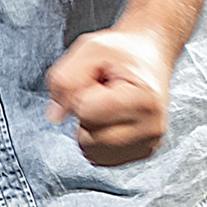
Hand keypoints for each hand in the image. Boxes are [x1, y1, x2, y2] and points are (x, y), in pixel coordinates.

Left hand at [44, 27, 173, 165]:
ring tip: (106, 104)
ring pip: (95, 153)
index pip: (85, 111)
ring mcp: (149, 143)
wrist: (149, 54)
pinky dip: (98, 140)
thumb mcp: (89, 49)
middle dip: (83, 114)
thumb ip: (64, 80)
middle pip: (90, 138)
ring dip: (89, 128)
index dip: (78, 93)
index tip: (96, 79)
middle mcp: (151, 127)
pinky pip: (103, 158)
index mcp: (143, 100)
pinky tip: (110, 118)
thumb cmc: (121, 51)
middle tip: (100, 92)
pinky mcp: (143, 151)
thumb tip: (55, 116)